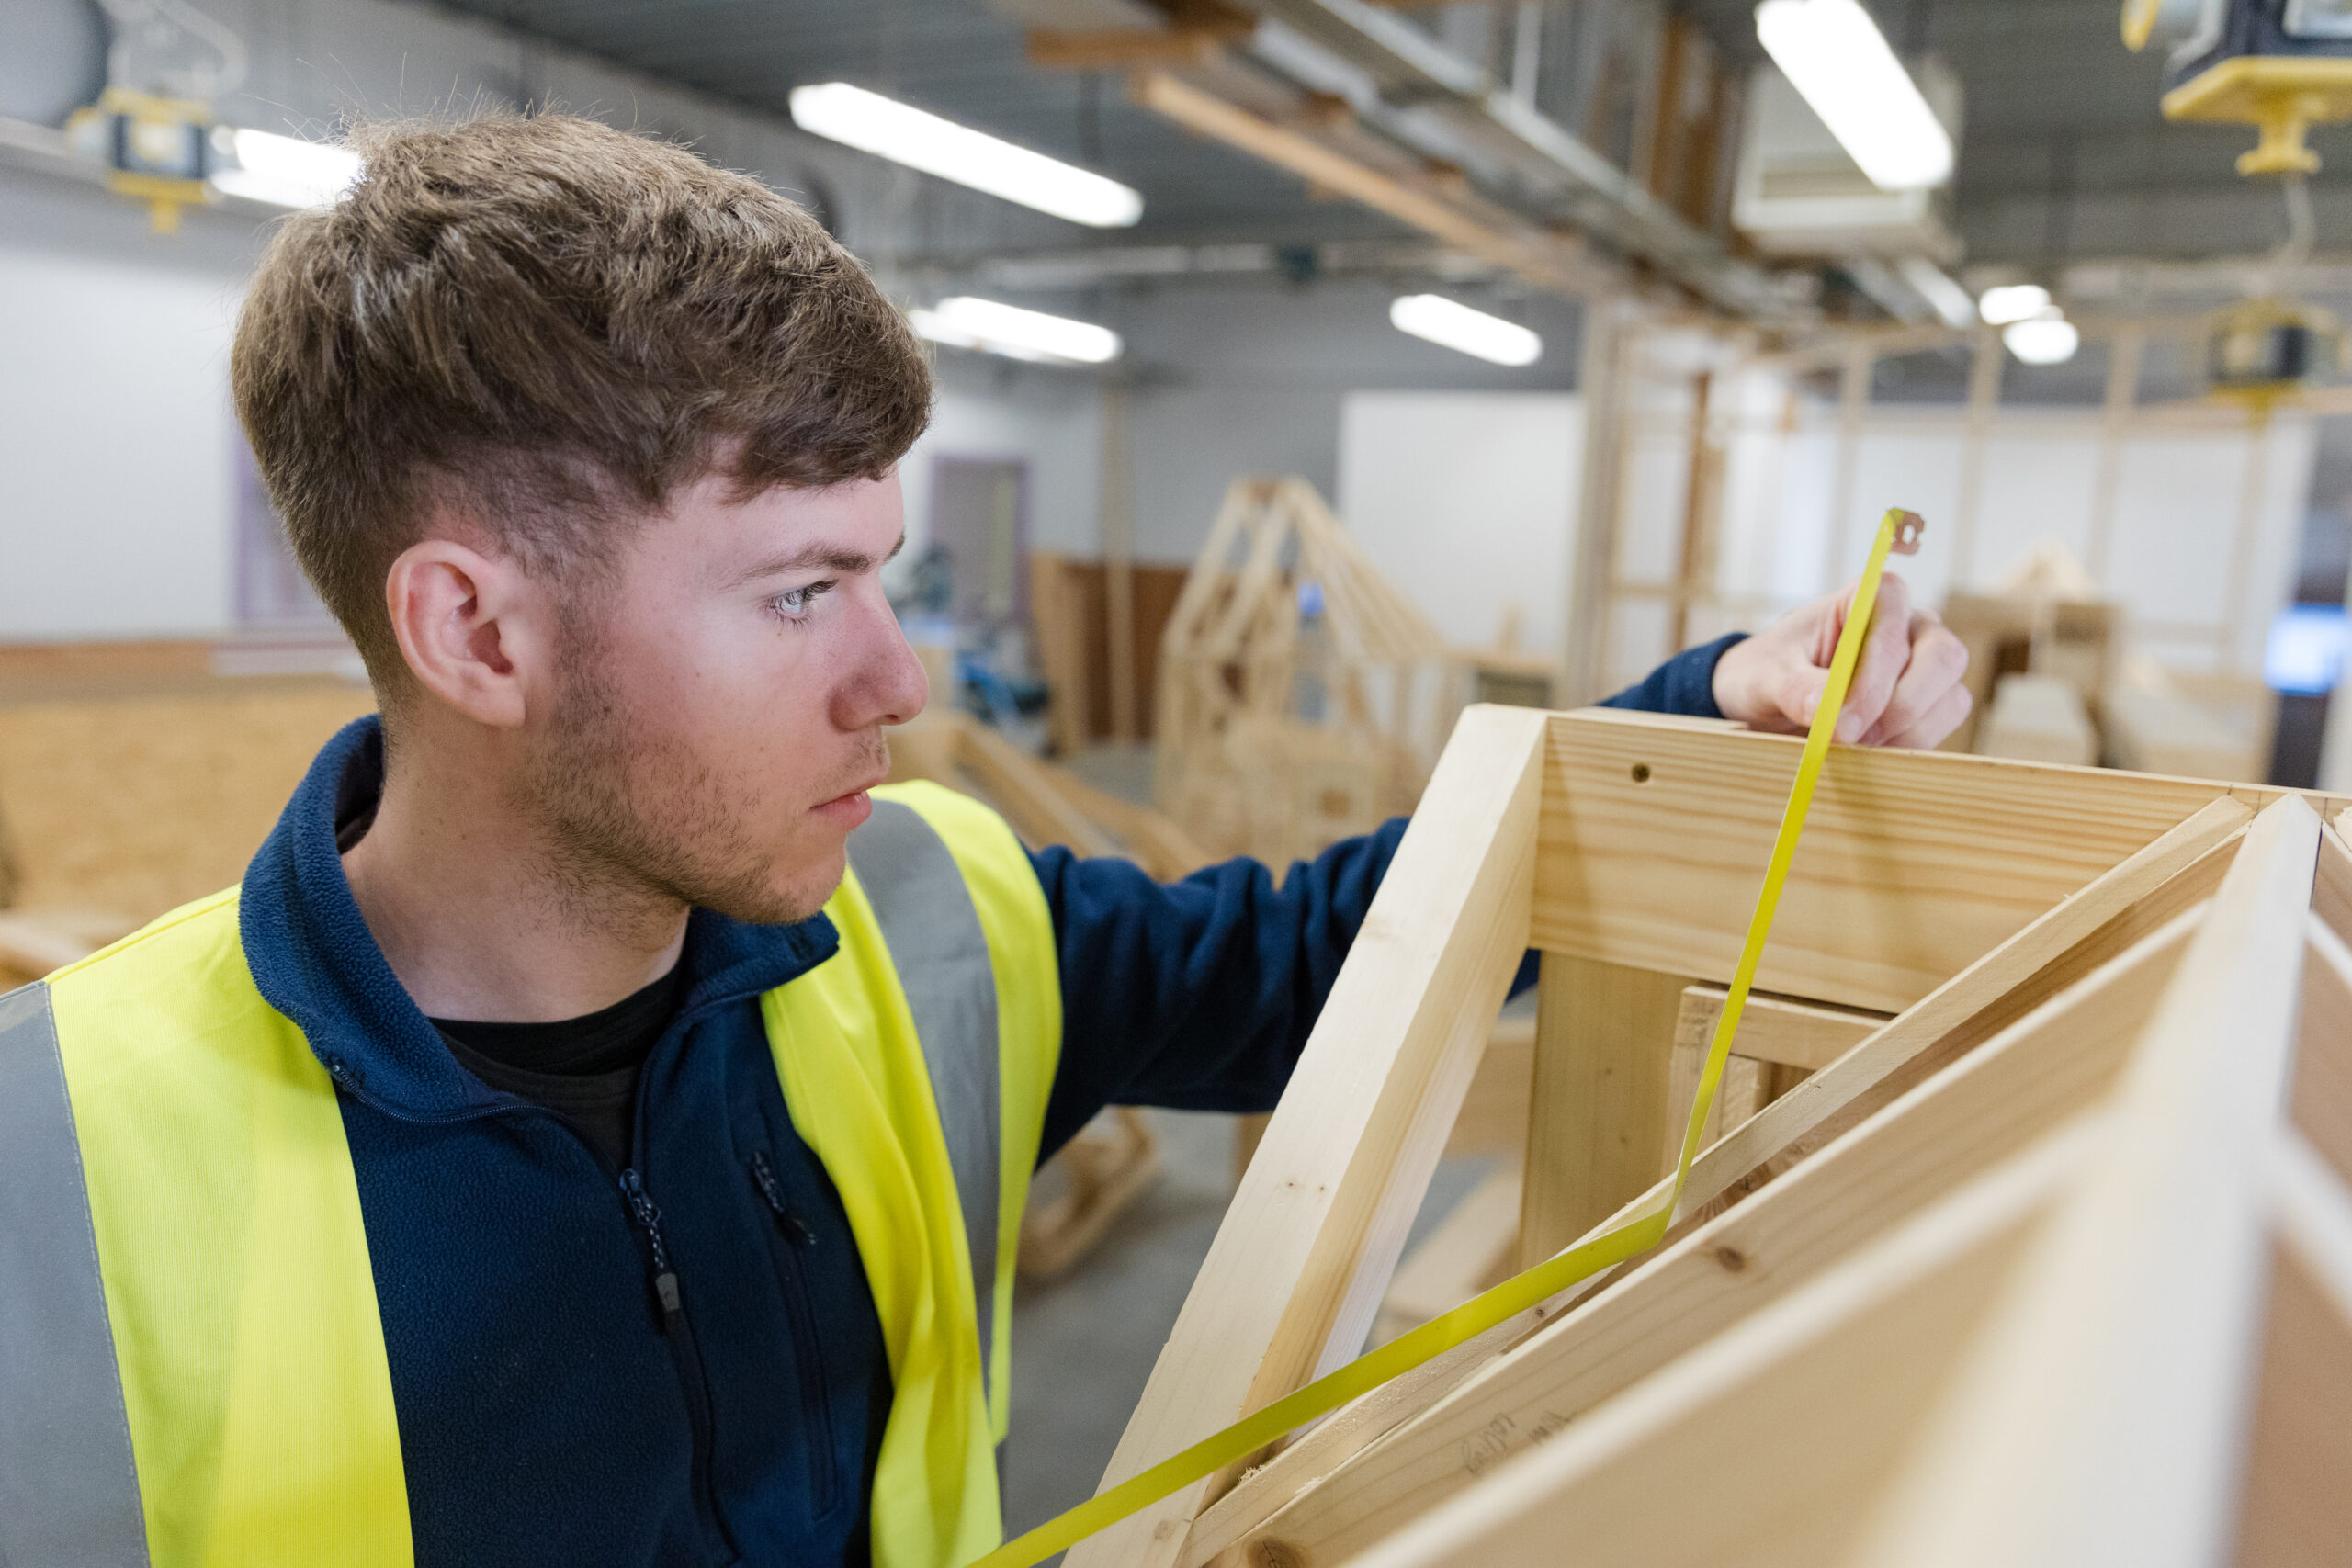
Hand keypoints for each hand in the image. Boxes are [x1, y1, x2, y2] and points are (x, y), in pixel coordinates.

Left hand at [1710, 572, 1970, 748]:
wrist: (1769, 700)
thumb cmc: (1769, 673)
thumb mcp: (1766, 678)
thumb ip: (1796, 689)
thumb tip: (1826, 710)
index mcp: (1868, 598)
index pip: (1894, 617)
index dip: (1875, 672)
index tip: (1840, 721)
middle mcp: (1910, 625)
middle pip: (1943, 656)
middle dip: (1901, 706)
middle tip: (1851, 739)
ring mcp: (1927, 664)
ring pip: (1950, 696)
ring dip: (1904, 732)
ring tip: (1852, 749)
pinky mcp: (1931, 703)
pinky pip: (1941, 726)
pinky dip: (1908, 746)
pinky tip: (1867, 753)